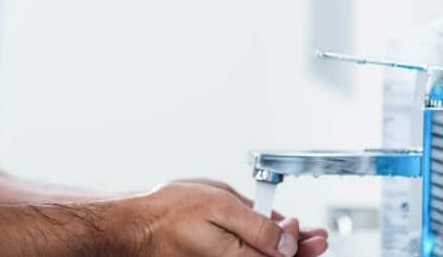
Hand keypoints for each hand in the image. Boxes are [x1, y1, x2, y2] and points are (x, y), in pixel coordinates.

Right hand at [121, 179, 327, 256]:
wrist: (138, 227)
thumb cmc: (170, 213)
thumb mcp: (219, 205)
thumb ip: (258, 224)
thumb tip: (289, 240)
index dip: (305, 245)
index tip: (313, 232)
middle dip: (300, 248)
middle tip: (317, 236)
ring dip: (283, 248)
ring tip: (295, 232)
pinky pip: (245, 255)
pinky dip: (260, 246)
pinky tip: (266, 234)